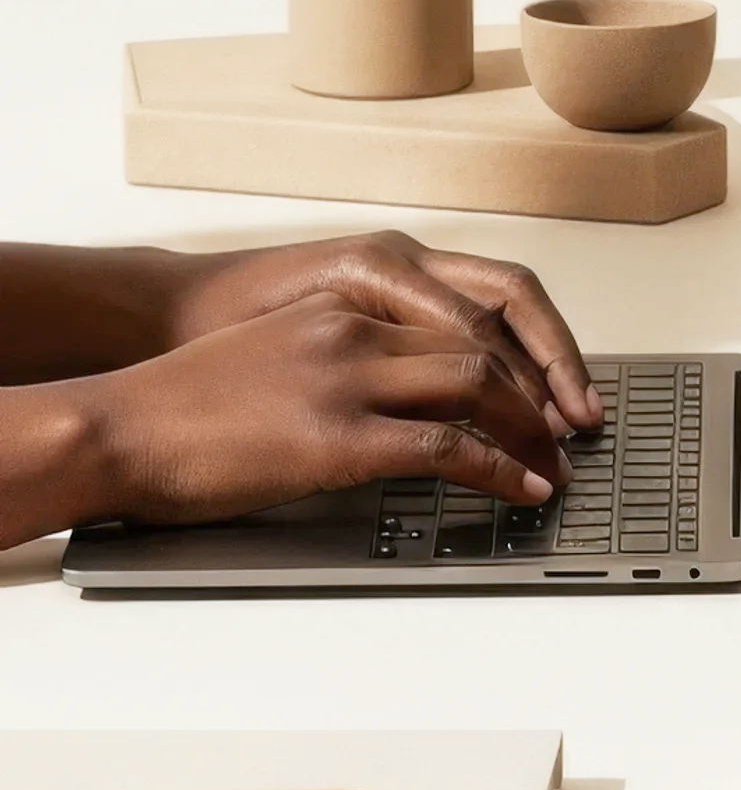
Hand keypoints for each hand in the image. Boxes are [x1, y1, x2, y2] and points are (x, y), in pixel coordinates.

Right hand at [81, 296, 571, 526]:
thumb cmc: (185, 402)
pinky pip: (447, 447)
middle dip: (540, 389)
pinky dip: (499, 469)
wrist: (121, 424)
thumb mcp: (278, 350)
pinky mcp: (340, 436)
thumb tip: (393, 398)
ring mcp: (350, 378)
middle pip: (486, 344)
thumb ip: (342, 358)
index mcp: (347, 301)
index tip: (548, 386)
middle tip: (570, 429)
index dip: (519, 351)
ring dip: (531, 428)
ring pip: (479, 385)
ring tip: (555, 464)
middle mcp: (359, 326)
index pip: (465, 311)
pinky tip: (521, 488)